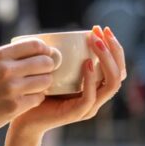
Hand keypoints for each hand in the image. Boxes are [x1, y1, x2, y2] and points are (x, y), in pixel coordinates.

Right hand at [0, 38, 59, 138]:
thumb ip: (7, 56)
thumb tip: (37, 49)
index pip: (35, 45)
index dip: (45, 50)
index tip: (45, 56)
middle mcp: (5, 70)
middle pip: (45, 62)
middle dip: (48, 68)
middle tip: (43, 73)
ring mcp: (11, 88)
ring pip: (45, 81)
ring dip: (44, 84)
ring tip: (35, 87)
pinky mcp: (15, 106)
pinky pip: (39, 98)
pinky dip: (36, 98)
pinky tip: (28, 99)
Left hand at [10, 25, 126, 137]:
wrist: (24, 117)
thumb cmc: (39, 91)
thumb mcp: (57, 70)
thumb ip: (67, 58)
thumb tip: (69, 33)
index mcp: (96, 87)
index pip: (117, 67)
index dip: (113, 47)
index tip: (100, 28)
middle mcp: (97, 97)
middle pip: (120, 73)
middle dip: (114, 49)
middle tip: (100, 31)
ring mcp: (89, 107)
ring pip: (111, 84)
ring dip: (106, 60)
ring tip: (95, 43)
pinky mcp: (77, 113)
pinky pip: (90, 96)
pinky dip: (91, 79)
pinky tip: (86, 63)